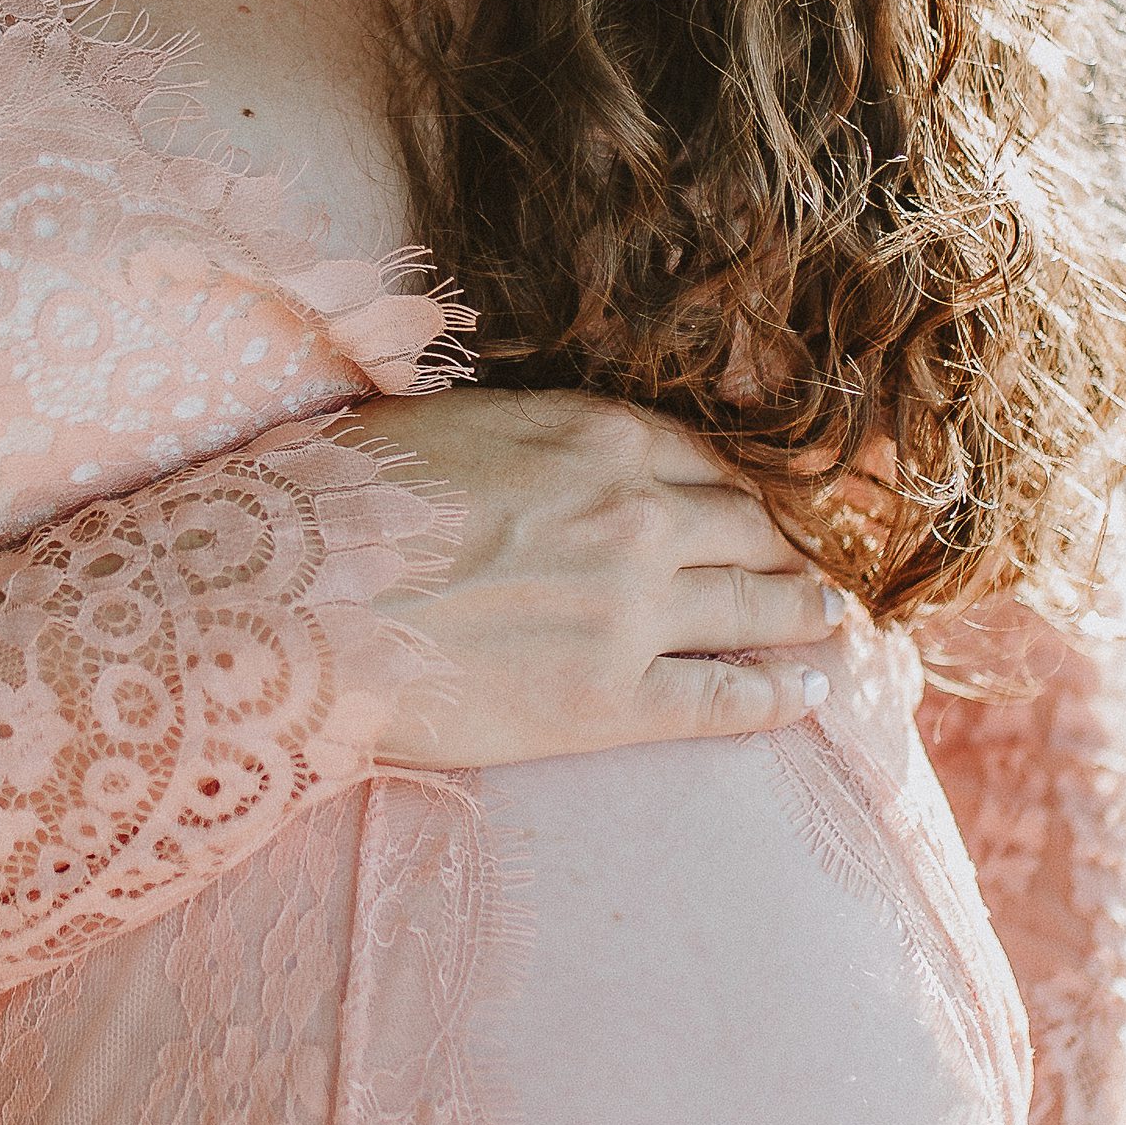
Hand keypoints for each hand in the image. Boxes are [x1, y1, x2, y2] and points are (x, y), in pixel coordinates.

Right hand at [332, 389, 842, 768]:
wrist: (294, 602)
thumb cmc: (338, 504)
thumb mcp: (437, 423)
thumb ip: (515, 430)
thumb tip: (524, 442)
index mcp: (595, 436)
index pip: (701, 458)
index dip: (736, 487)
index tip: (754, 506)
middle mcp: (636, 514)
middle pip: (746, 528)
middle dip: (783, 546)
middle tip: (809, 565)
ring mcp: (633, 610)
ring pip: (757, 606)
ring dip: (804, 614)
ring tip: (831, 623)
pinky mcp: (613, 701)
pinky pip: (725, 698)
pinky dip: (778, 697)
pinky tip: (809, 697)